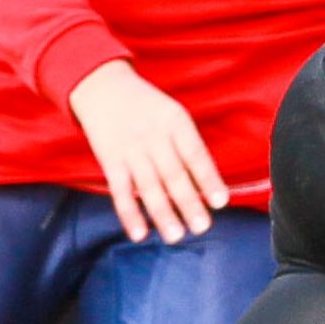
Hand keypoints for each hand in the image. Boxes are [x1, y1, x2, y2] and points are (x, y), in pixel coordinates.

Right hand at [67, 59, 228, 243]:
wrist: (103, 88)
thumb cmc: (147, 106)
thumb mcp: (172, 113)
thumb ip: (187, 144)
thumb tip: (206, 184)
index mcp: (175, 121)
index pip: (195, 153)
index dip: (208, 178)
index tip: (221, 201)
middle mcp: (154, 136)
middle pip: (173, 174)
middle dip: (188, 202)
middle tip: (202, 227)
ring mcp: (131, 149)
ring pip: (149, 186)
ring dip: (162, 213)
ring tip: (176, 236)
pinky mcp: (110, 160)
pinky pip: (121, 191)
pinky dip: (129, 214)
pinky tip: (139, 233)